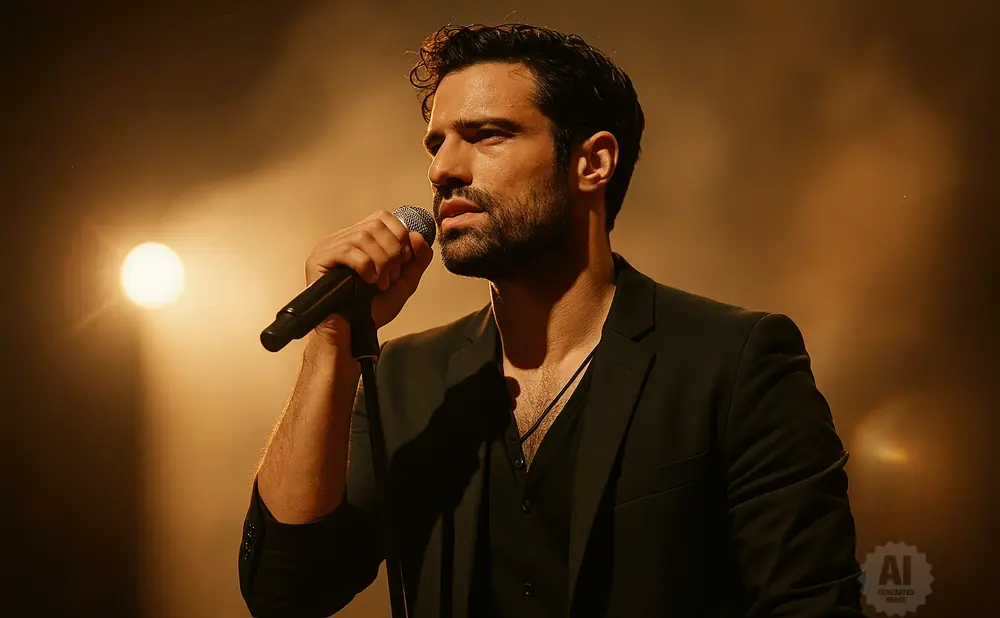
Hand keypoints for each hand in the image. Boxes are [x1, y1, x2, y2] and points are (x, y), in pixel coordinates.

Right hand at [304, 210, 433, 349]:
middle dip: (392, 252)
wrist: (353, 334)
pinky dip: (365, 267)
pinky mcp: (317, 261)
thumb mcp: (403, 282)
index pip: (383, 217)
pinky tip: (368, 282)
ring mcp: (328, 248)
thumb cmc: (371, 310)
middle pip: (376, 225)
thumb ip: (417, 260)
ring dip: (381, 262)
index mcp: (360, 240)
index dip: (399, 235)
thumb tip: (418, 236)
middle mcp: (342, 239)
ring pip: (363, 236)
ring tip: (380, 283)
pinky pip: (347, 251)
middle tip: (391, 277)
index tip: (404, 260)